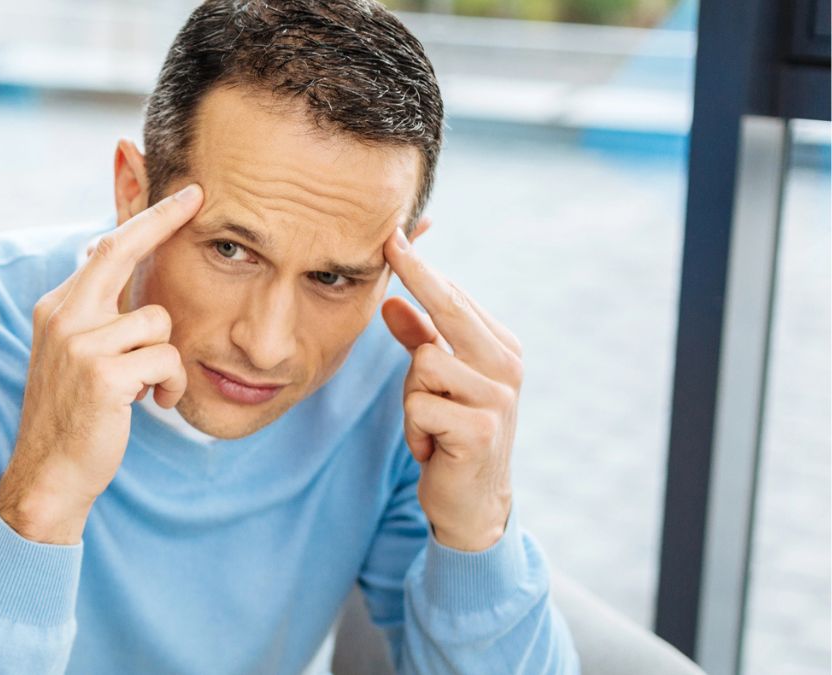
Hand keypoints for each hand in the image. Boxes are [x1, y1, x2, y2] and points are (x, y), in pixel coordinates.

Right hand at [0, 184, 202, 543]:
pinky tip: (149, 406)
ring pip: (160, 322)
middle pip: (122, 251)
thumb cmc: (76, 415)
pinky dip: (170, 384)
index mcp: (58, 307)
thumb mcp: (78, 353)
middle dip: (164, 220)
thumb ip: (98, 313)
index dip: (146, 218)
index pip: (106, 248)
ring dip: (168, 360)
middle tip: (200, 198)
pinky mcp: (103, 374)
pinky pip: (166, 359)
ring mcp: (80, 343)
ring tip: (150, 389)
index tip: (183, 194)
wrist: (48, 473)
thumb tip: (116, 263)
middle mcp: (63, 315)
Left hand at [381, 221, 523, 551]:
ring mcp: (497, 397)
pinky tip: (434, 448)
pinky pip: (418, 405)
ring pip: (423, 363)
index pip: (454, 297)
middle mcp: (507, 366)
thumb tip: (392, 302)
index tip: (396, 235)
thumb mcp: (434, 384)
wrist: (473, 504)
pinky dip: (414, 429)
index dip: (421, 268)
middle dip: (418, 275)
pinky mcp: (480, 430)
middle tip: (392, 242)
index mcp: (501, 347)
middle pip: (450, 309)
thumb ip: (419, 342)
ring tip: (431, 425)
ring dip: (412, 399)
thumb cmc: (451, 435)